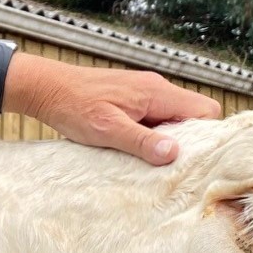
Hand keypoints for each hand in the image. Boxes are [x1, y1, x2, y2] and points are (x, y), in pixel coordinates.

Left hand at [8, 56, 223, 163]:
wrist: (46, 88)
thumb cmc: (73, 106)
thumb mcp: (107, 129)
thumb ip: (141, 141)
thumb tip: (173, 153)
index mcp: (156, 92)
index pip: (206, 110)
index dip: (206, 135)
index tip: (193, 157)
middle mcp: (156, 89)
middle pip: (193, 116)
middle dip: (187, 141)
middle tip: (170, 164)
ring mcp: (145, 94)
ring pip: (174, 119)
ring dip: (167, 140)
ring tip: (151, 160)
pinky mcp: (133, 101)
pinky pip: (156, 119)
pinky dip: (152, 135)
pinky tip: (137, 150)